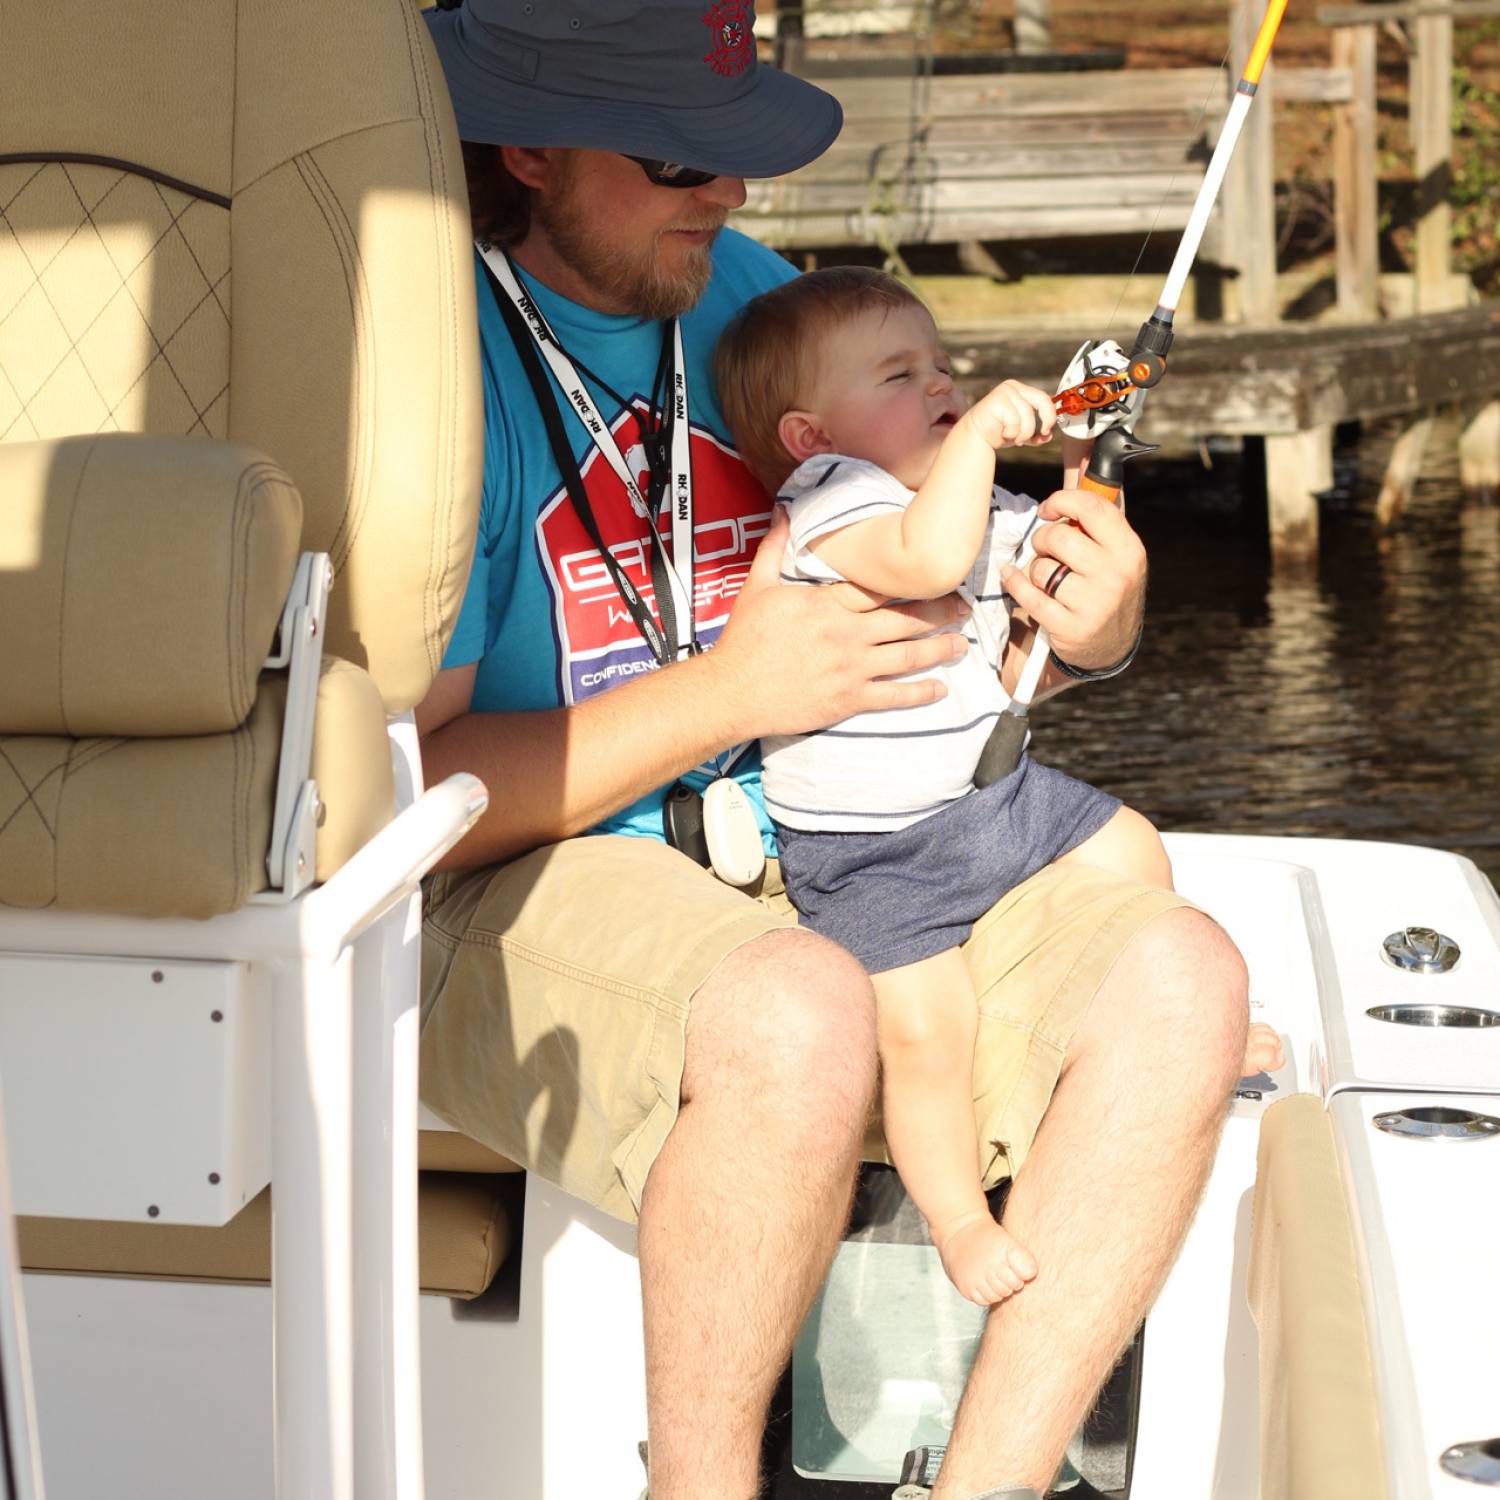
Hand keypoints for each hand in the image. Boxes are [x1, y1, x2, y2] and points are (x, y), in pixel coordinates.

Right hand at [714, 508, 970, 735]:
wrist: (732, 692)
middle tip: (965, 607)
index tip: (936, 574)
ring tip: (961, 645)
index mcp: (827, 604)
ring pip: (907, 656)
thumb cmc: (743, 641)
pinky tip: (939, 688)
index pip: (879, 587)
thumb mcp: (757, 586)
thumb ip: (776, 548)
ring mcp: (851, 668)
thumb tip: (784, 511)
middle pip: (905, 619)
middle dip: (939, 612)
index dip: (912, 580)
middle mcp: (847, 634)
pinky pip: (893, 696)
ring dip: (939, 649)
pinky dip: (920, 693)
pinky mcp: (848, 699)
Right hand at [965, 379, 1055, 451]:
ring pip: (1028, 416)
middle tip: (1040, 434)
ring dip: (1023, 434)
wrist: (975, 435)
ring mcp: (1005, 392)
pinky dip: (1011, 433)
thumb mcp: (1021, 432)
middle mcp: (1014, 387)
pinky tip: (1003, 434)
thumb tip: (1049, 436)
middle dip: (1045, 420)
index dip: (1050, 415)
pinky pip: (1014, 421)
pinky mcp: (997, 400)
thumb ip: (1036, 434)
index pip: (1044, 398)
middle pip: (1041, 401)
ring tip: (1013, 438)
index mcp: (1022, 390)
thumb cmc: (998, 431)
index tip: (1046, 431)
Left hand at [1000, 488, 1145, 670]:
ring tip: (1049, 577)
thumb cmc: (1105, 587)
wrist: (1110, 647)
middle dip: (1043, 539)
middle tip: (1047, 549)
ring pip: (1042, 567)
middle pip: (1059, 537)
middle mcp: (1116, 574)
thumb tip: (1083, 454)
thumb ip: (1097, 516)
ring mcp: (1094, 603)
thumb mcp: (1115, 553)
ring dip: (1035, 569)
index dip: (1061, 501)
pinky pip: (1028, 594)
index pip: (1092, 507)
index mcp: (1129, 548)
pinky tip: (1012, 577)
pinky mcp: (1070, 627)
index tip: (1048, 508)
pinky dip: (1015, 583)